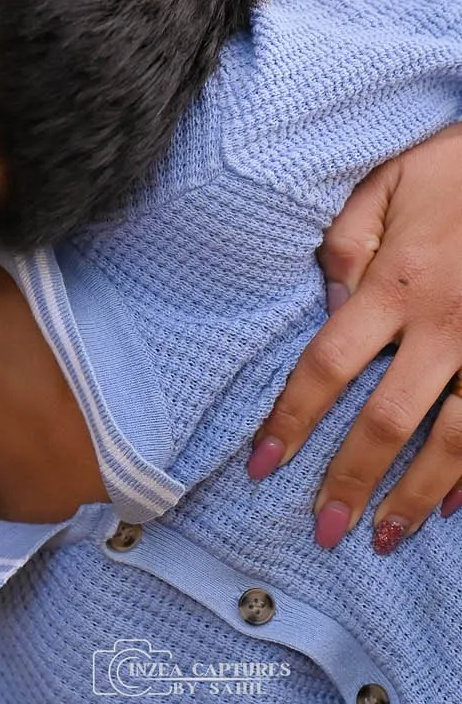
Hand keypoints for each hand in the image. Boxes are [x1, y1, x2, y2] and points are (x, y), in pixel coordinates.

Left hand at [247, 122, 461, 551]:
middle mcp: (444, 326)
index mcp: (397, 283)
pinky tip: (453, 506)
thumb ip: (347, 239)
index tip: (261, 465)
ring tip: (386, 537)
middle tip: (323, 530)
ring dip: (417, 497)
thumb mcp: (387, 182)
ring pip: (455, 443)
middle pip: (387, 422)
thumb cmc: (457, 166)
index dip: (291, 420)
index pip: (327, 365)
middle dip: (351, 481)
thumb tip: (325, 300)